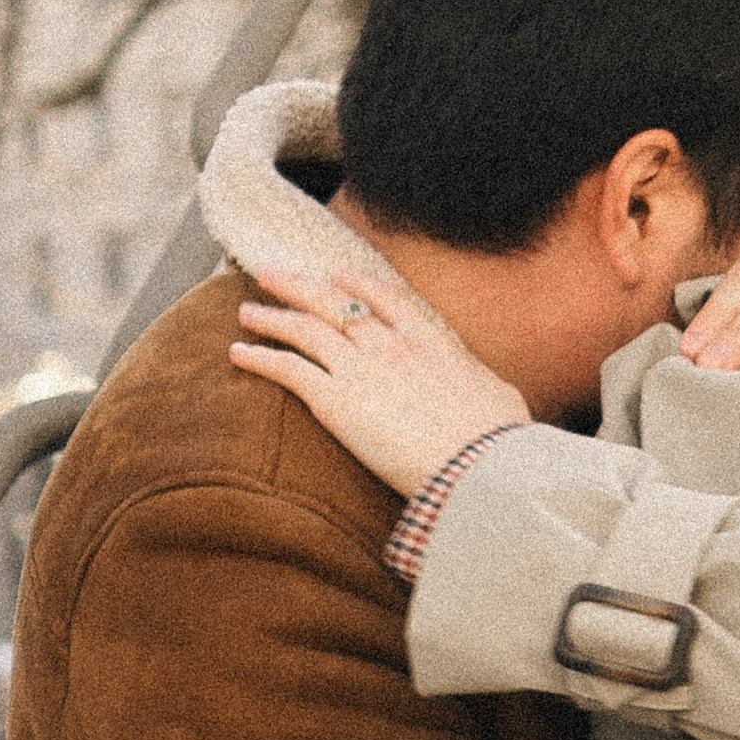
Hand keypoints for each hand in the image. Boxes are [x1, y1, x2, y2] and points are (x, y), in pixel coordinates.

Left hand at [230, 266, 528, 494]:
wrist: (476, 464)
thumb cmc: (498, 442)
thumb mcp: (501, 399)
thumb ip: (483, 387)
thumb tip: (496, 397)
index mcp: (433, 341)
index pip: (387, 299)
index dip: (357, 284)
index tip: (337, 275)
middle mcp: (391, 344)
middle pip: (334, 304)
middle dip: (299, 286)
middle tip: (271, 275)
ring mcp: (361, 367)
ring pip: (303, 329)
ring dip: (270, 317)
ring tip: (246, 311)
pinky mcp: (334, 399)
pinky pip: (287, 368)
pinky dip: (259, 357)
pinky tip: (238, 353)